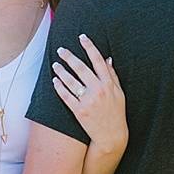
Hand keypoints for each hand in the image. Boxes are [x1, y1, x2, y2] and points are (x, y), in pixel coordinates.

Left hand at [52, 34, 127, 153]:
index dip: (90, 47)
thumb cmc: (116, 113)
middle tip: (61, 49)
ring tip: (55, 64)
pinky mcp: (79, 111)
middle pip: (81, 68)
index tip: (82, 37)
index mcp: (109, 84)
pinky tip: (54, 80)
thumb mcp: (119, 93)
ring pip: (71, 81)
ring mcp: (88, 101)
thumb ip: (112, 76)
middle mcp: (98, 90)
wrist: (112, 135)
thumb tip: (107, 59)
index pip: (98, 60)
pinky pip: (66, 96)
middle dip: (70, 57)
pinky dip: (59, 87)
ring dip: (61, 71)